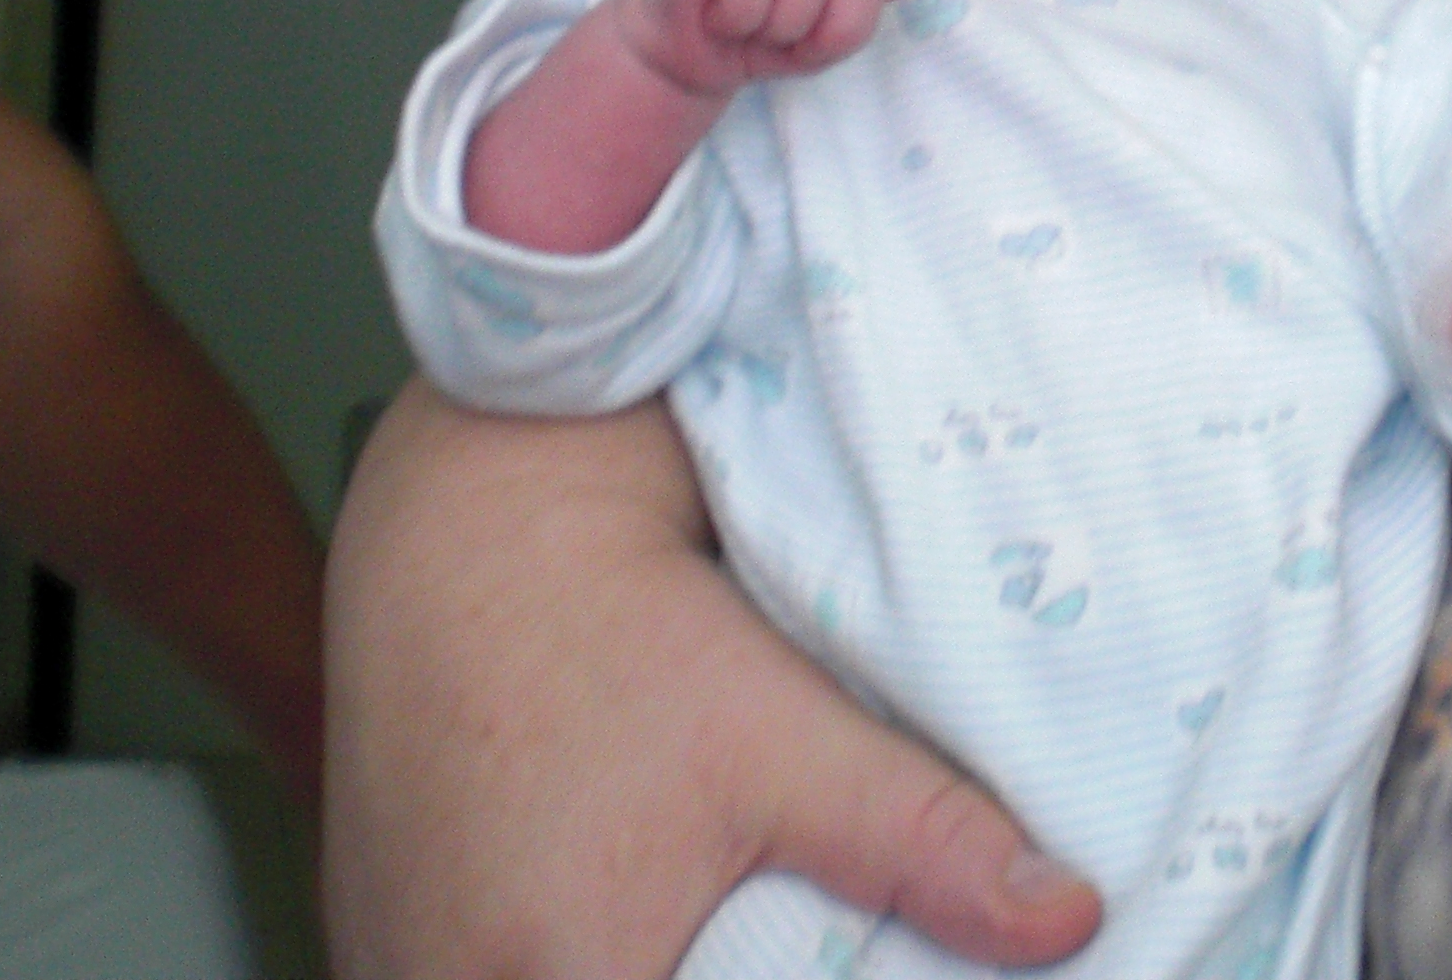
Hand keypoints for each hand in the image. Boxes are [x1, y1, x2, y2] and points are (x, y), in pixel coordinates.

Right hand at [324, 384, 1102, 978]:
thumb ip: (927, 840)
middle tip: (767, 934)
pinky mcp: (387, 940)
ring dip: (637, 969)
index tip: (809, 960)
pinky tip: (627, 919)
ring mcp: (401, 976)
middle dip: (715, 978)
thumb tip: (1065, 917)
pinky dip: (571, 959)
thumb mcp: (786, 734)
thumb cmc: (614, 621)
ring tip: (705, 924)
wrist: (466, 519)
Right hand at [628, 0, 924, 98]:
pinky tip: (717, 15)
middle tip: (790, 37)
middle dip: (832, 23)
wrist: (678, 57)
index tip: (834, 20)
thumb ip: (858, 8)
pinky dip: (739, 15)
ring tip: (752, 26)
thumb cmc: (759, 40)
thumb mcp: (825, 38)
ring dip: (783, 23)